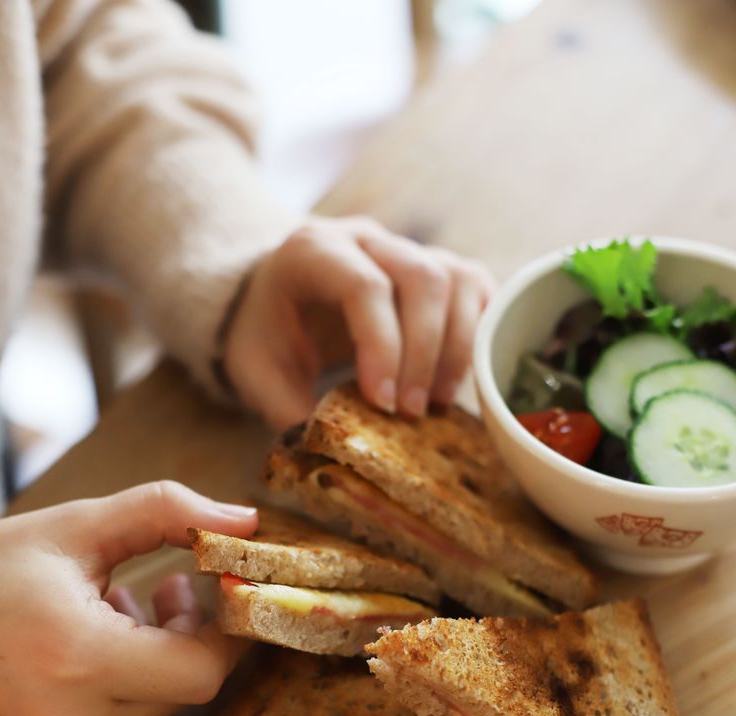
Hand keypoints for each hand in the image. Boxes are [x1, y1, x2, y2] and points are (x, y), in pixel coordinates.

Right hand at [0, 482, 256, 715]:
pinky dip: (117, 692)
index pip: (201, 672)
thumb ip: (165, 513)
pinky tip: (83, 650)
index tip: (222, 592)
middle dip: (189, 638)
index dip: (225, 632)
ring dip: (153, 662)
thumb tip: (244, 522)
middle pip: (181, 692)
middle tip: (169, 586)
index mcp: (78, 659)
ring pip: (149, 712)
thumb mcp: (73, 527)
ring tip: (116, 608)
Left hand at [222, 215, 494, 428]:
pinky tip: (459, 379)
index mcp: (314, 251)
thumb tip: (331, 455)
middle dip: (423, 353)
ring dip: (456, 348)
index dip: (383, 346)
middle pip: (423, 278)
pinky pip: (477, 288)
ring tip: (435, 403)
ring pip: (457, 280)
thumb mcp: (257, 373)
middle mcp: (368, 239)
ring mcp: (408, 248)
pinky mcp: (438, 268)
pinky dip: (478, 333)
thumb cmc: (267, 334)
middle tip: (410, 413)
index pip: (365, 286)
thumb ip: (286, 409)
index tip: (382, 403)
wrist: (276, 301)